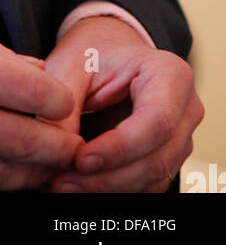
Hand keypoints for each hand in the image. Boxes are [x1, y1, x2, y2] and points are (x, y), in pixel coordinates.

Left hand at [43, 16, 203, 191]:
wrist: (108, 55)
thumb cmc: (93, 55)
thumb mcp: (72, 65)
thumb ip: (64, 104)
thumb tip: (57, 150)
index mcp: (171, 75)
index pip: (156, 122)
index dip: (120, 148)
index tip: (80, 160)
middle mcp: (185, 110)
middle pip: (157, 158)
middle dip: (108, 177)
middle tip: (62, 182)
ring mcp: (181, 138)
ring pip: (153, 179)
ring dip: (107, 189)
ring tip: (64, 184)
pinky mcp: (168, 159)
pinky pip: (146, 185)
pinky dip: (113, 190)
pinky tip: (81, 185)